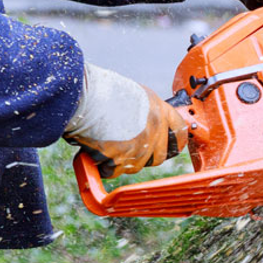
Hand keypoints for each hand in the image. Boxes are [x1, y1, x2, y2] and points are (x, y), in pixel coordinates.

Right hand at [64, 64, 186, 177]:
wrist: (83, 96)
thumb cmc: (100, 91)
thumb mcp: (132, 95)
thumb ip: (142, 112)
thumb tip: (141, 125)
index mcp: (158, 109)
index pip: (180, 131)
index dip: (177, 141)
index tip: (174, 147)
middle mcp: (154, 129)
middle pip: (158, 156)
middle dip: (145, 157)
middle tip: (128, 150)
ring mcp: (139, 145)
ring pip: (135, 165)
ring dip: (121, 161)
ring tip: (105, 144)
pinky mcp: (121, 158)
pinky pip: (114, 171)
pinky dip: (104, 167)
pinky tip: (94, 153)